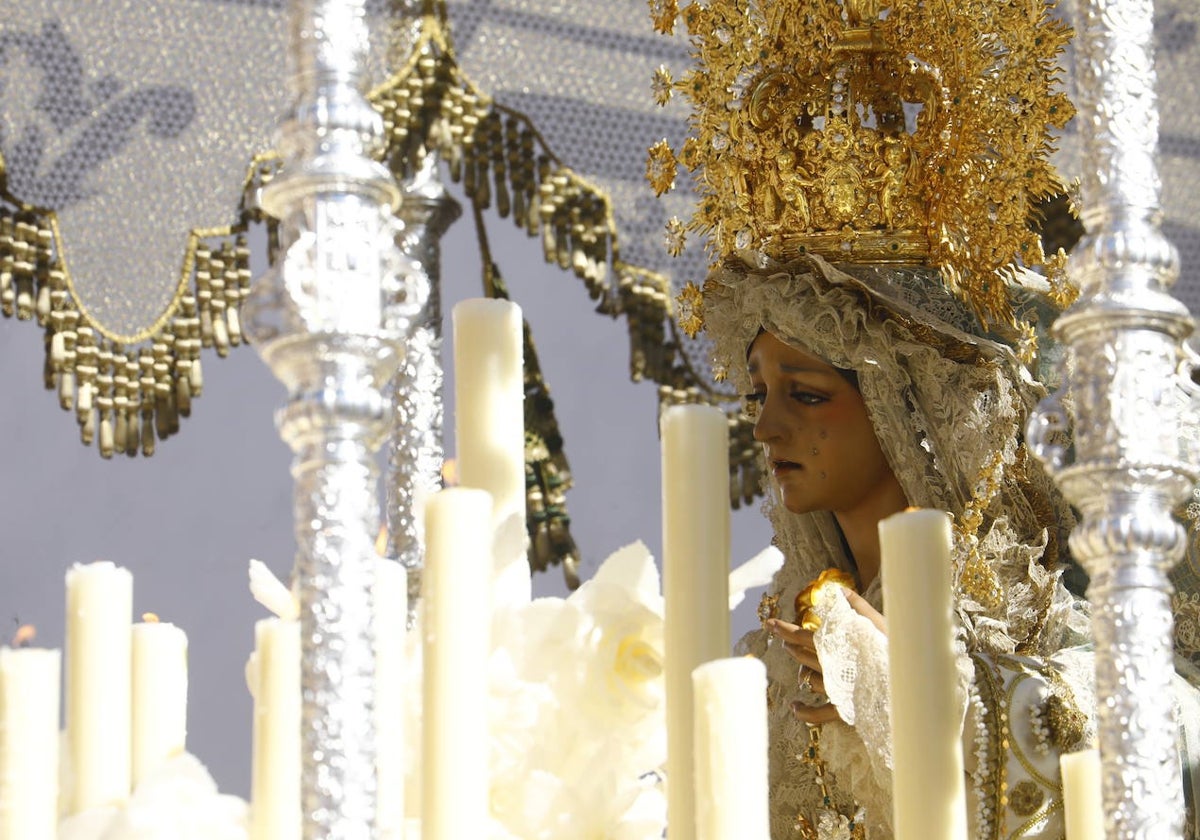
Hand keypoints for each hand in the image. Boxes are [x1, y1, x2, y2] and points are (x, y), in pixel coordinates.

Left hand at [766, 587, 885, 724]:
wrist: (909, 688)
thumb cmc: (894, 652)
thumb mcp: (878, 624)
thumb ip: (857, 607)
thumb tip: (839, 591)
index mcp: (835, 646)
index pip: (802, 635)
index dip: (783, 629)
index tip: (768, 623)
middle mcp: (830, 667)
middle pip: (801, 655)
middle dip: (790, 645)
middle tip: (782, 638)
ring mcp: (835, 689)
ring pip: (808, 678)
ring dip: (799, 668)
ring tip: (794, 658)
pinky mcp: (843, 709)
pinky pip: (818, 713)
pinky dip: (804, 711)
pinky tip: (794, 707)